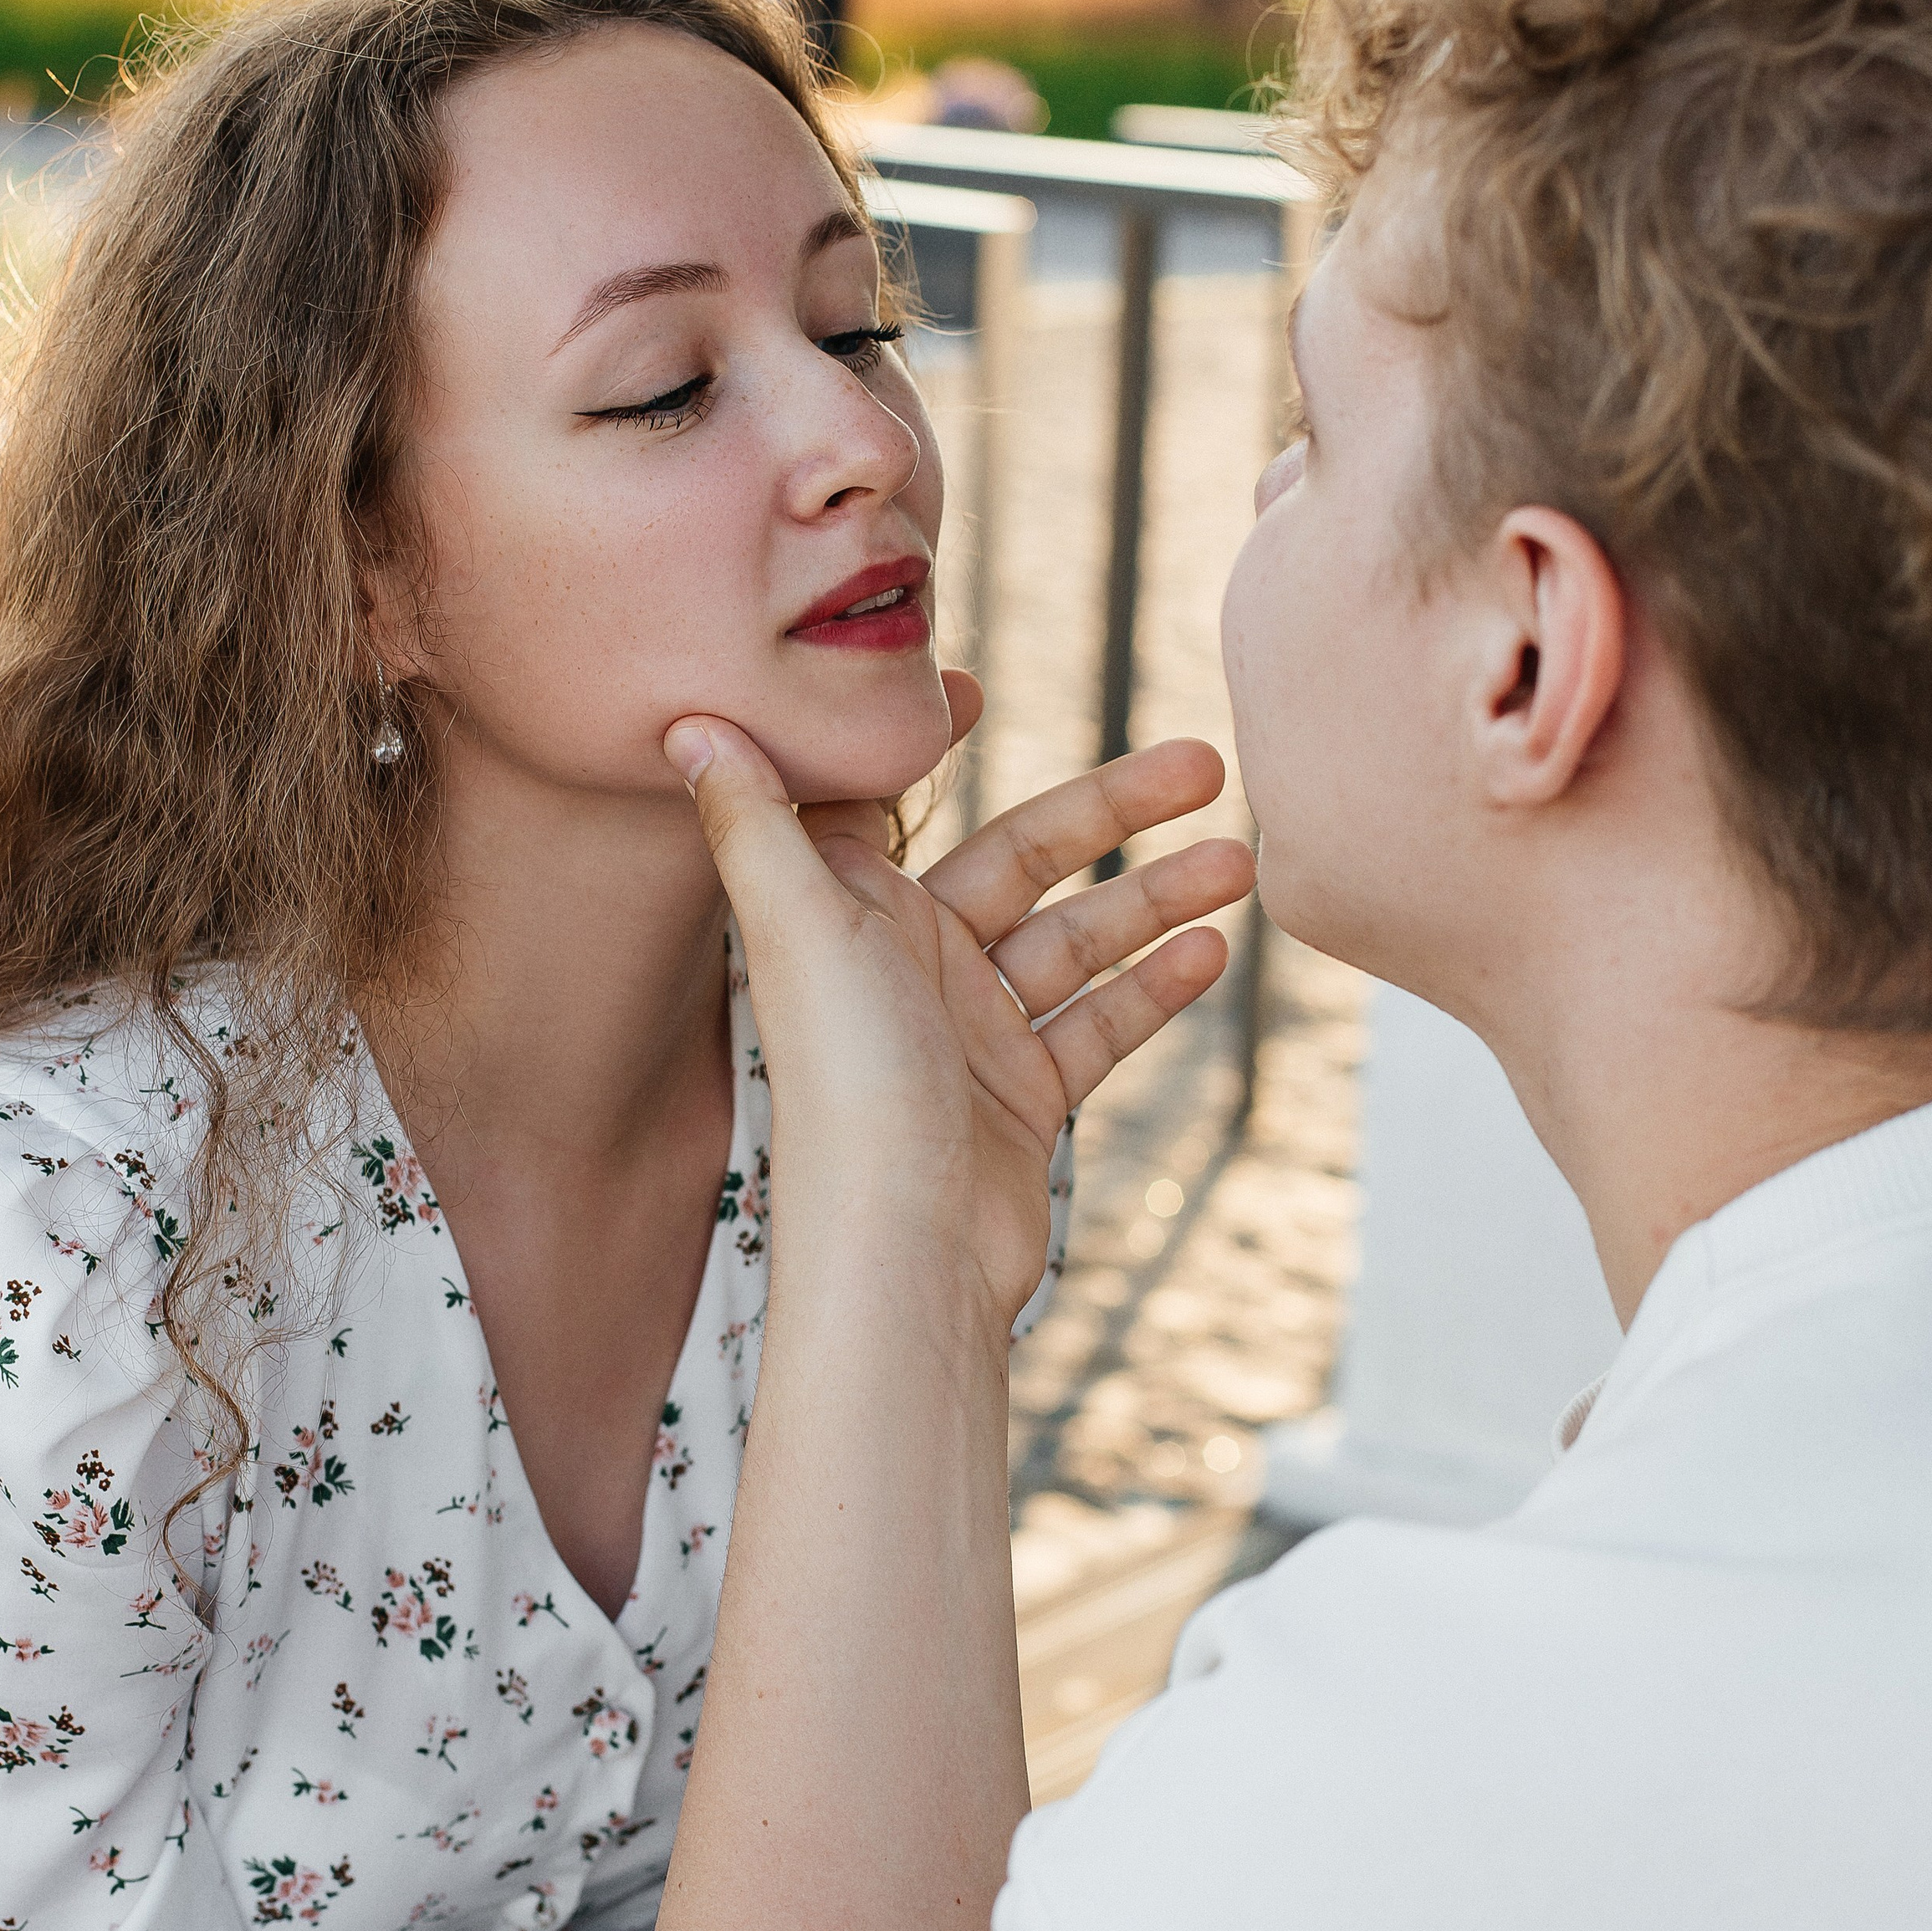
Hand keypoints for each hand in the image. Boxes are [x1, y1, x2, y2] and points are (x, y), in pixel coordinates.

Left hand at [662, 720, 1253, 1329]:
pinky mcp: (1020, 1097)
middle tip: (1207, 763)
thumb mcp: (798, 931)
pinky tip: (1213, 953)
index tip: (976, 681)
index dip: (932, 744)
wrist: (902, 1249)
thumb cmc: (847, 1086)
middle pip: (1023, 859)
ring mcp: (969, 1031)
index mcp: (851, 913)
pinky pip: (1097, 1024)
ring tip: (1240, 862)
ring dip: (1158, 899)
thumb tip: (691, 720)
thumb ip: (754, 821)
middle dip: (1113, 810)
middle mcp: (909, 963)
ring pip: (1077, 939)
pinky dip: (1153, 988)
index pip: (894, 803)